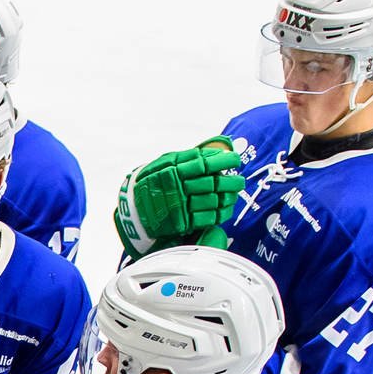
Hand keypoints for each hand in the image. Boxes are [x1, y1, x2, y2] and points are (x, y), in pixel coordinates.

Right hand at [112, 137, 242, 257]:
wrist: (132, 208)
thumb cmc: (152, 181)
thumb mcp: (165, 162)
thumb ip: (188, 157)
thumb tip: (215, 151)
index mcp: (174, 170)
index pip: (206, 163)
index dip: (224, 161)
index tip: (235, 160)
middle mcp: (178, 188)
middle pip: (213, 184)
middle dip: (231, 182)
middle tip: (240, 181)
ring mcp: (180, 206)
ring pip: (213, 202)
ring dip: (228, 198)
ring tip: (234, 194)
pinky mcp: (181, 222)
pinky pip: (207, 219)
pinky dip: (220, 214)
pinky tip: (226, 209)